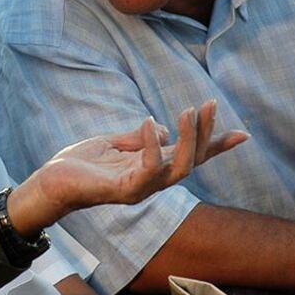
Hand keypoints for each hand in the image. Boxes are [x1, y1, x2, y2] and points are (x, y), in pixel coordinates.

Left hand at [8, 100, 247, 235]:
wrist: (51, 182)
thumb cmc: (81, 163)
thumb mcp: (114, 142)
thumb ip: (138, 137)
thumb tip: (158, 126)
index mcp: (152, 169)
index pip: (192, 158)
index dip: (216, 146)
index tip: (243, 133)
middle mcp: (152, 182)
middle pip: (192, 162)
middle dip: (205, 134)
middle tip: (208, 104)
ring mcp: (140, 189)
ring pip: (178, 169)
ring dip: (187, 140)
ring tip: (187, 111)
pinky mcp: (123, 190)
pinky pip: (147, 169)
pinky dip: (151, 146)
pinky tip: (149, 123)